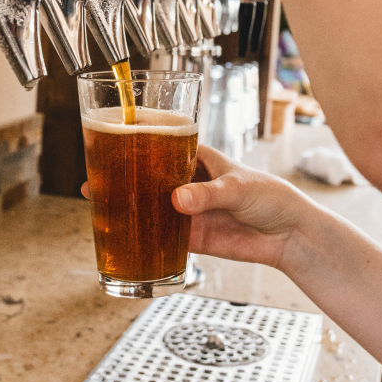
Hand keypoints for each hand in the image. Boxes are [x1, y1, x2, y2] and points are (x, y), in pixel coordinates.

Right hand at [83, 144, 331, 271]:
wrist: (289, 236)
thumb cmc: (271, 197)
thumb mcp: (239, 188)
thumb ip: (208, 194)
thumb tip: (178, 200)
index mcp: (198, 159)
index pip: (160, 145)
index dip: (135, 143)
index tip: (109, 142)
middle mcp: (188, 183)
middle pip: (146, 179)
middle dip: (120, 179)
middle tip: (92, 182)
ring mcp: (187, 211)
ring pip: (148, 208)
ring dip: (125, 209)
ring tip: (98, 207)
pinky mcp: (191, 238)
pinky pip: (160, 238)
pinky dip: (141, 239)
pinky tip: (120, 238)